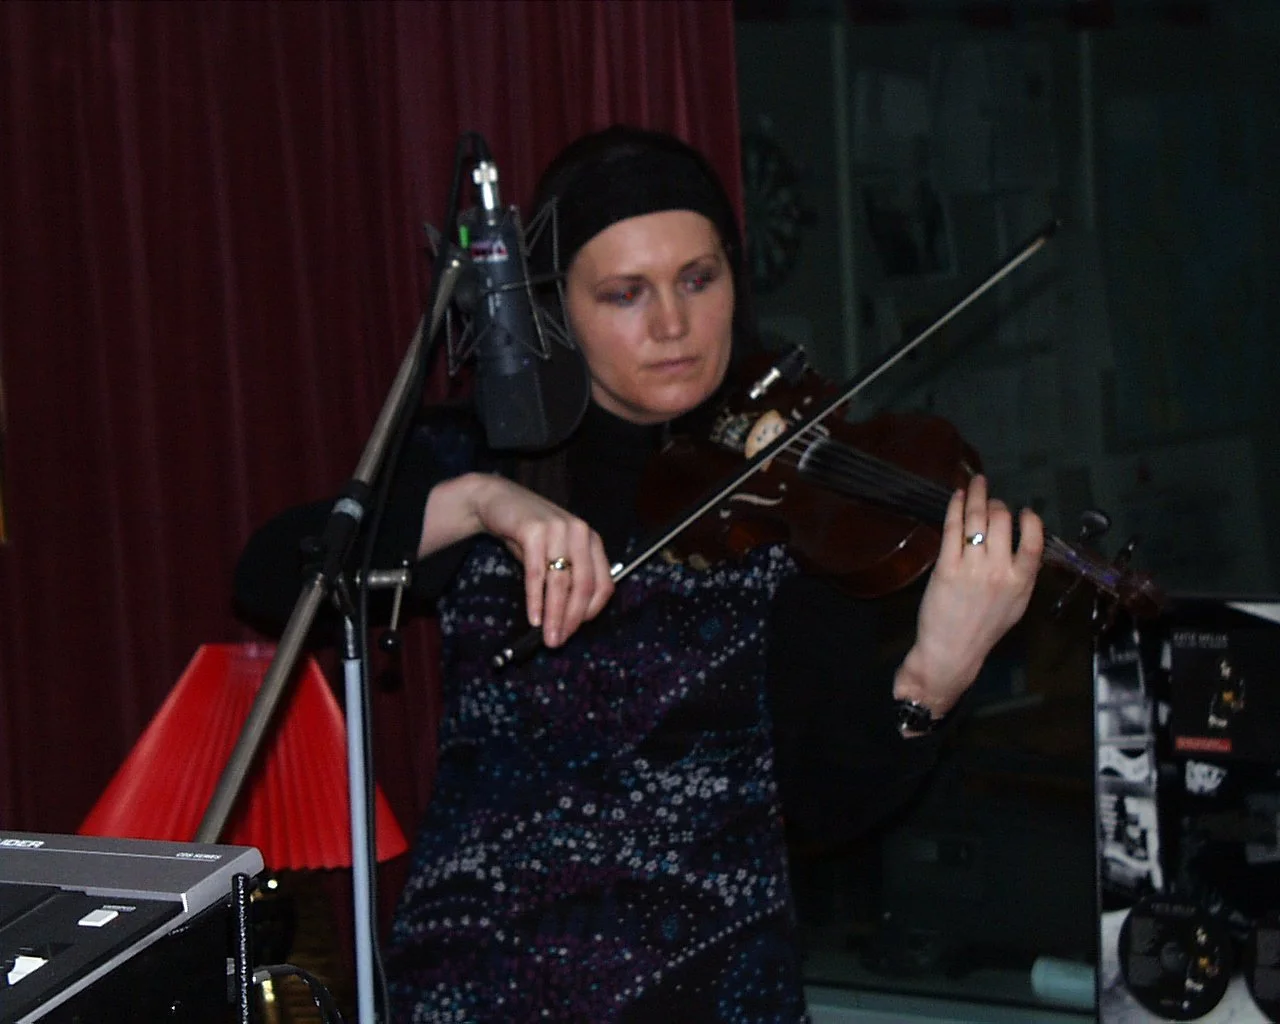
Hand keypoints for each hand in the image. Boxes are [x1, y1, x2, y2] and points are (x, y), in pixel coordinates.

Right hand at [420, 473, 614, 646]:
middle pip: (583, 585)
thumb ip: (567, 578)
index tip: (575, 629)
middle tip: (559, 641)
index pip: (604, 583)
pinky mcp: (534, 530)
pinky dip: (535, 599)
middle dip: (572, 619)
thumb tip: (568, 620)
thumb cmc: (529, 534)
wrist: (498, 501)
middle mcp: (580, 533)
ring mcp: (558, 529)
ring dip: (554, 615)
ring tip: (547, 636)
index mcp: (591, 540)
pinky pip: (537, 574)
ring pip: (560, 582)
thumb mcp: (555, 552)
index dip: (591, 611)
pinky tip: (533, 617)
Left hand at [894, 475, 1043, 718]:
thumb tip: (1023, 546)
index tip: (1024, 511)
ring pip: (978, 519)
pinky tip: (958, 495)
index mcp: (1022, 581)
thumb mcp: (1016, 605)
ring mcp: (972, 568)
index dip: (1030, 520)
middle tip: (991, 500)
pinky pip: (953, 528)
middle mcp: (1000, 571)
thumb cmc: (984, 629)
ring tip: (976, 484)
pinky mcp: (947, 567)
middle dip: (997, 504)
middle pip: (1002, 521)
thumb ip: (1023, 575)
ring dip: (977, 495)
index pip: (1035, 540)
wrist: (952, 651)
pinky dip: (956, 506)